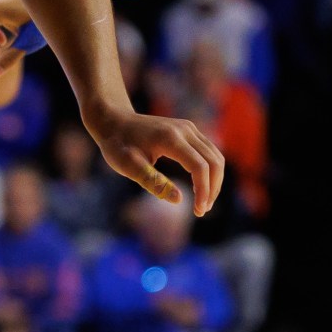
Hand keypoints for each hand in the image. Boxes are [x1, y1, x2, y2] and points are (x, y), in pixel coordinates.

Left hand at [84, 107, 225, 214]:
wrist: (115, 120)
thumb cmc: (118, 145)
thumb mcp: (128, 166)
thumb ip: (153, 182)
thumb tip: (179, 200)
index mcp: (170, 138)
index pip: (199, 167)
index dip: (203, 191)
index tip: (198, 211)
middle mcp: (185, 130)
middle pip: (214, 162)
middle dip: (212, 189)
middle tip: (202, 211)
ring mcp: (189, 128)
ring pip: (215, 157)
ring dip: (215, 181)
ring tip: (203, 203)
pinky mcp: (190, 131)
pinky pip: (209, 152)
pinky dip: (211, 171)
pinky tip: (202, 187)